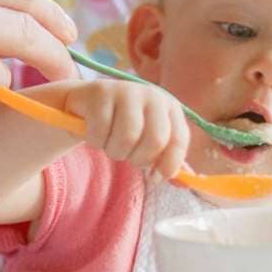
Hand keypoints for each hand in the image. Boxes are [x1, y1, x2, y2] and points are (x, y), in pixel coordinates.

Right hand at [56, 80, 190, 180]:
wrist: (86, 102)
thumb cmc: (121, 124)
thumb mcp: (147, 138)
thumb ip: (166, 158)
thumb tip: (185, 181)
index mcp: (170, 107)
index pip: (179, 140)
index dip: (169, 165)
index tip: (154, 179)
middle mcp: (152, 95)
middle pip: (155, 140)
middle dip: (138, 158)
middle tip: (127, 157)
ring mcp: (127, 90)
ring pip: (127, 137)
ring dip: (115, 151)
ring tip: (110, 145)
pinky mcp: (101, 92)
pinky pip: (101, 131)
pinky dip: (96, 142)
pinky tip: (95, 135)